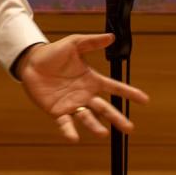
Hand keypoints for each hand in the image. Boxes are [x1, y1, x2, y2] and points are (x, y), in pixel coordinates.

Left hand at [16, 33, 150, 142]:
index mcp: (92, 80)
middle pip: (105, 108)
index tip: (144, 99)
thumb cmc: (54, 53)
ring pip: (87, 118)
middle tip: (129, 128)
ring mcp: (72, 105)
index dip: (129, 93)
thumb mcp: (74, 44)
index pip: (114, 88)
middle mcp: (85, 95)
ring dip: (95, 126)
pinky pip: (65, 123)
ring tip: (103, 133)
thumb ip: (92, 42)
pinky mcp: (57, 111)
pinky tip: (74, 138)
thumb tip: (112, 37)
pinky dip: (69, 131)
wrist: (31, 62)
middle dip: (117, 118)